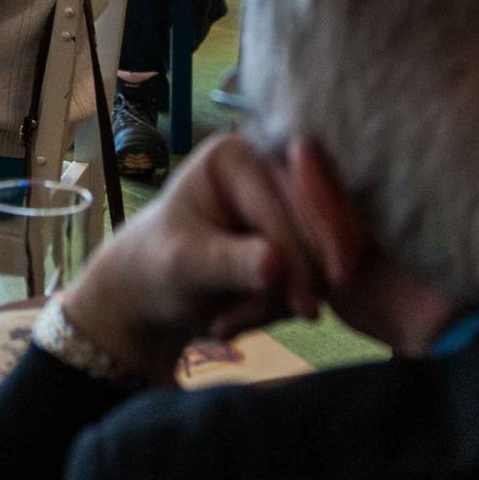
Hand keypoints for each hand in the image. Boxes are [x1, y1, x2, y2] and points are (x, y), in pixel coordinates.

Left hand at [61, 132, 322, 381]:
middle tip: (248, 324)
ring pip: (321, 260)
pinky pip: (317, 279)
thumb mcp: (182, 264)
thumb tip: (274, 265)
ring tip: (227, 319)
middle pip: (314, 232)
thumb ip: (227, 261)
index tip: (305, 309)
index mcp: (236, 156)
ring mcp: (292, 205)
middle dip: (291, 285)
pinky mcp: (303, 238)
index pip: (280, 209)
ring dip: (282, 302)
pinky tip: (240, 314)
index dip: (296, 260)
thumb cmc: (159, 264)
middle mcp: (271, 169)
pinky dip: (284, 306)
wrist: (157, 289)